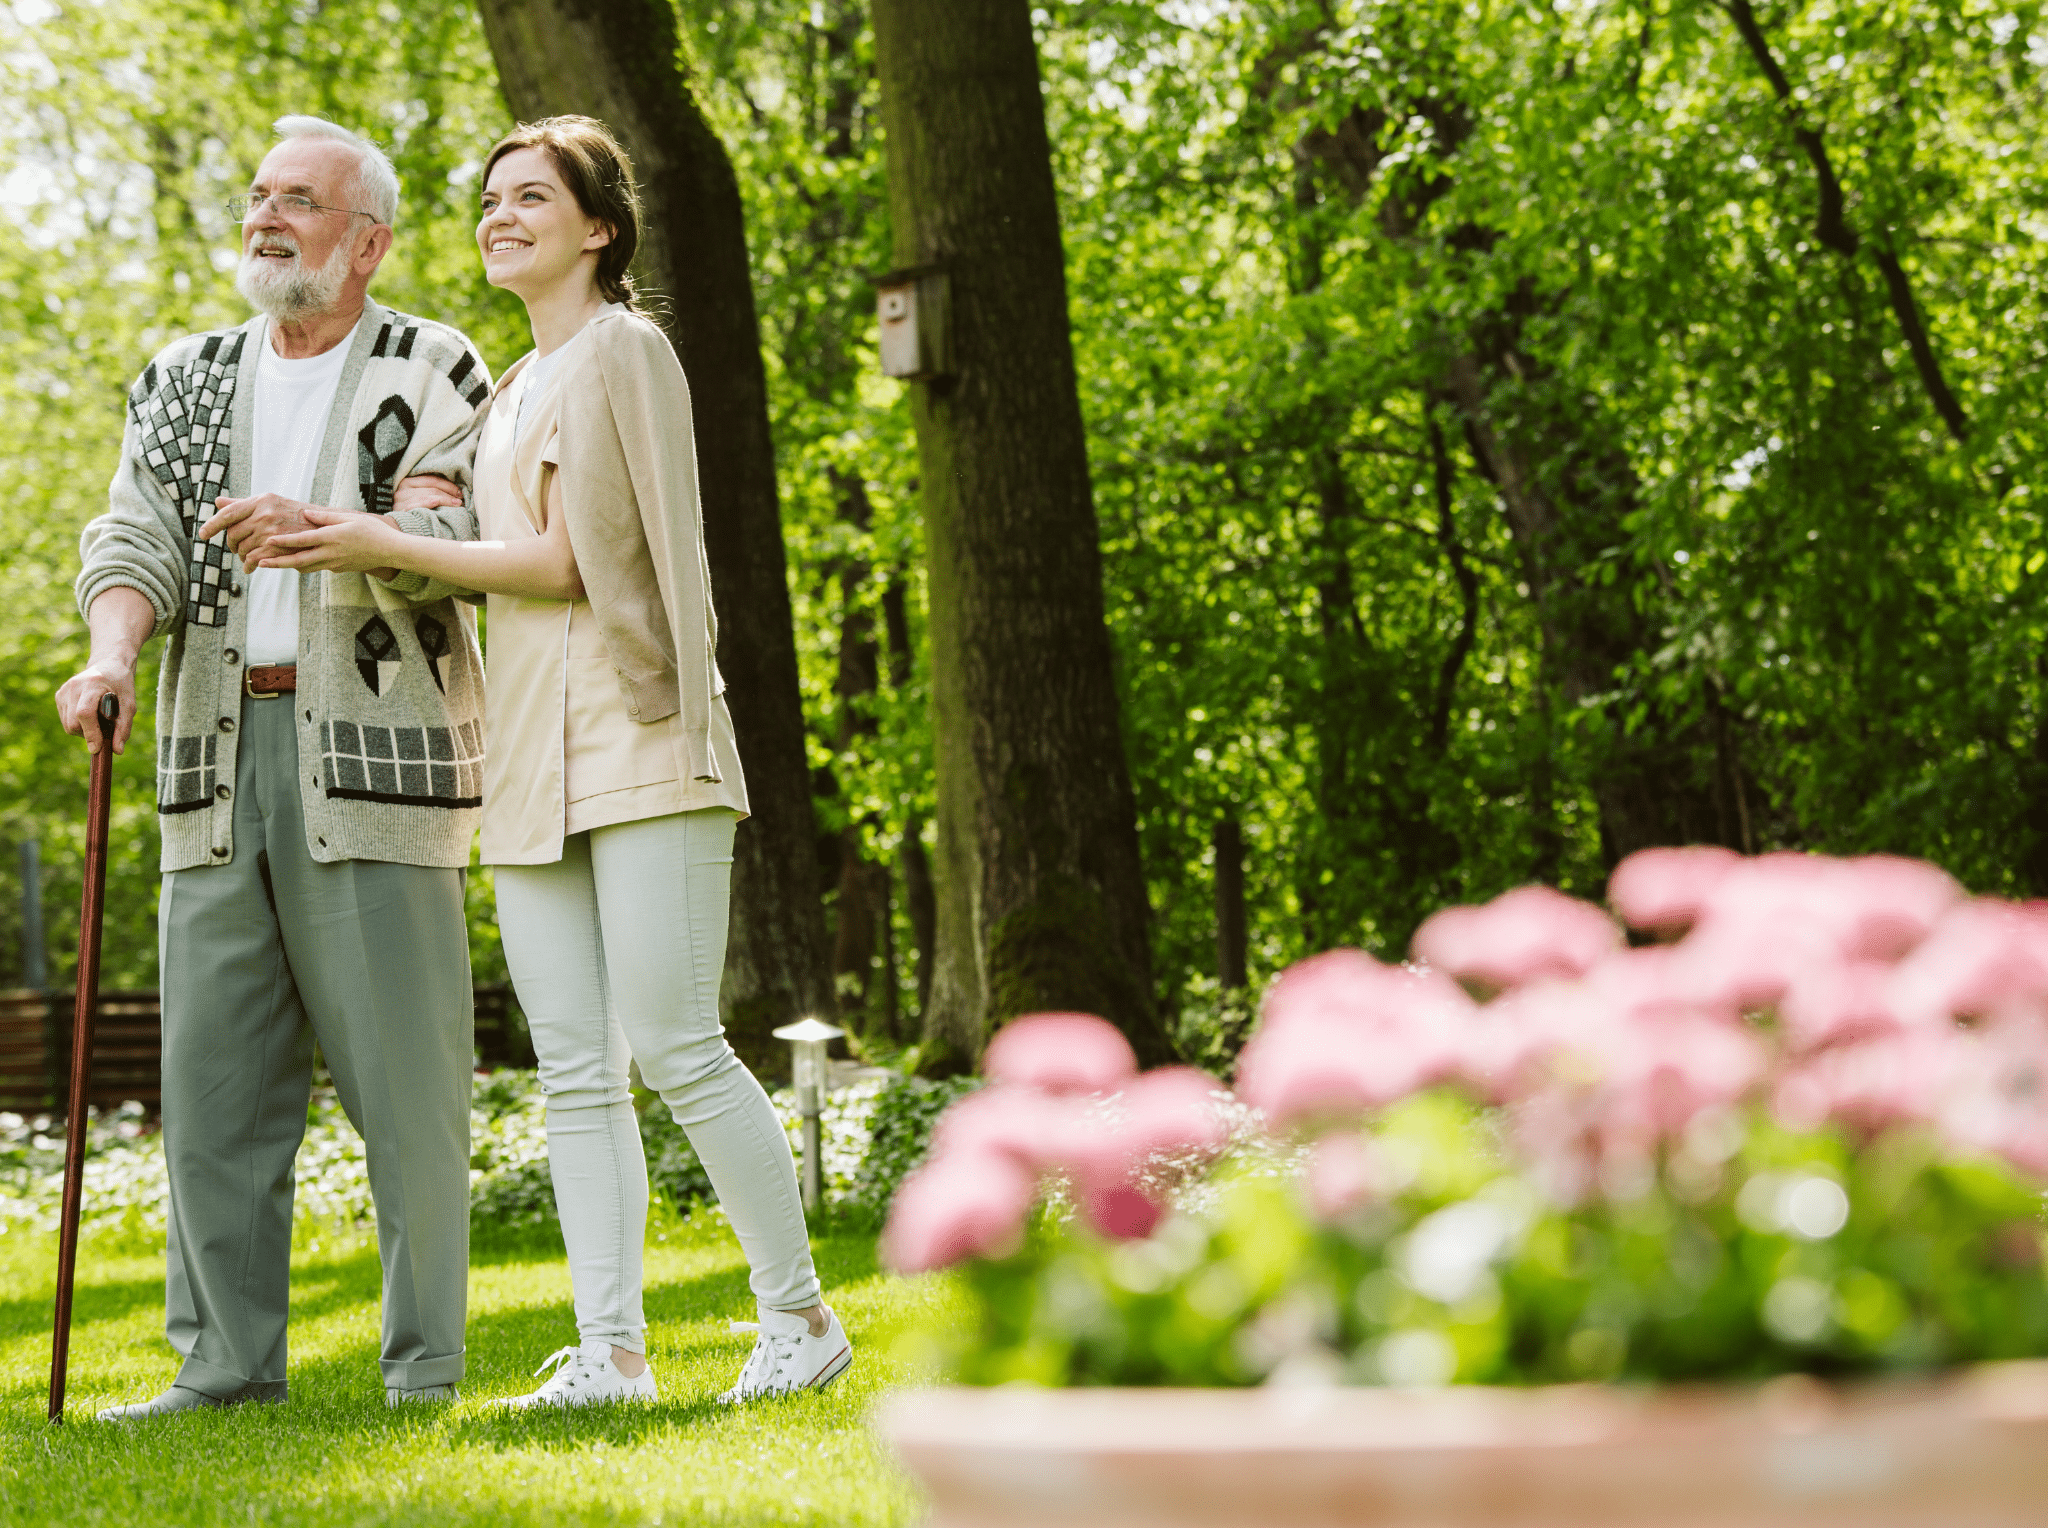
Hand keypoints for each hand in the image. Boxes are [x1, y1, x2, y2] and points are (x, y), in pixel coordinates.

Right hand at [56, 657, 136, 755]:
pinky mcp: (59, 696)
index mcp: (92, 684)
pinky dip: (78, 723)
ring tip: (99, 718)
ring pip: (68, 724)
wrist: (108, 665)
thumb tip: (117, 750)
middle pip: (73, 723)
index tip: (97, 748)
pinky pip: (66, 720)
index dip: (90, 732)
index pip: (85, 713)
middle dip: (89, 733)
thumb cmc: (121, 685)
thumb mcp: (129, 704)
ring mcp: (63, 691)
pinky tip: (90, 713)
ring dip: (84, 729)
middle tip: (106, 728)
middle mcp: (73, 687)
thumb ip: (124, 727)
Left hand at [201, 493, 322, 572]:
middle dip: (232, 544)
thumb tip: (218, 502)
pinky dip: (249, 565)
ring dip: (241, 557)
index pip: (228, 513)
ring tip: (245, 559)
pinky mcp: (279, 548)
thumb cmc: (293, 513)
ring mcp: (272, 531)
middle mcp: (265, 514)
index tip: (202, 534)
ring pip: (243, 548)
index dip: (212, 525)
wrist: (323, 526)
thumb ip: (243, 503)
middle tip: (235, 548)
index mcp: (261, 501)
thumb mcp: (270, 503)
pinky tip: (250, 567)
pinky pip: (254, 559)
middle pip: (234, 533)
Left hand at [262, 506, 403, 576]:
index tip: (267, 541)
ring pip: (304, 567)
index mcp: (332, 538)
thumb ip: (325, 516)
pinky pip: (316, 567)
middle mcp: (331, 553)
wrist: (391, 551)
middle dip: (277, 562)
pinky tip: (292, 562)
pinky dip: (301, 565)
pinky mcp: (338, 568)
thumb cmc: (372, 530)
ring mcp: (334, 563)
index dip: (284, 541)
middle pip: (298, 560)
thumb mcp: (349, 517)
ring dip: (286, 566)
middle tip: (258, 562)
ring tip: (269, 564)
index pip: (303, 540)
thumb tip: (305, 513)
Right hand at [394, 474, 464, 513]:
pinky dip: (427, 502)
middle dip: (449, 493)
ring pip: (426, 496)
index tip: (459, 492)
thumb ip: (428, 492)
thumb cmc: (409, 514)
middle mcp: (402, 489)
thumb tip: (453, 492)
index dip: (447, 485)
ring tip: (457, 504)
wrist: (391, 531)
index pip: (431, 480)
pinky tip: (436, 502)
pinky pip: (415, 505)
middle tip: (461, 500)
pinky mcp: (399, 511)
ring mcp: (400, 501)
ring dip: (444, 499)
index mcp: (407, 482)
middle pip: (431, 488)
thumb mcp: (416, 499)